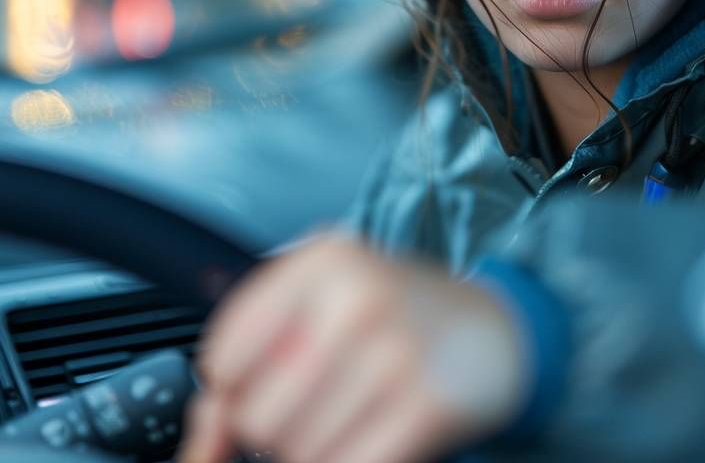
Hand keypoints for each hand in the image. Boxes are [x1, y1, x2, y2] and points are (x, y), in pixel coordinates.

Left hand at [178, 230, 526, 462]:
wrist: (496, 330)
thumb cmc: (396, 312)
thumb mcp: (328, 291)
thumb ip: (261, 337)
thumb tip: (208, 418)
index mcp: (321, 261)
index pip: (224, 355)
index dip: (227, 390)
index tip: (249, 389)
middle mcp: (357, 298)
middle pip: (256, 414)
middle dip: (270, 430)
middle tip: (303, 413)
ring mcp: (396, 352)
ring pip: (299, 451)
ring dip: (311, 452)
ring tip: (341, 422)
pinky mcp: (430, 404)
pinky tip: (366, 441)